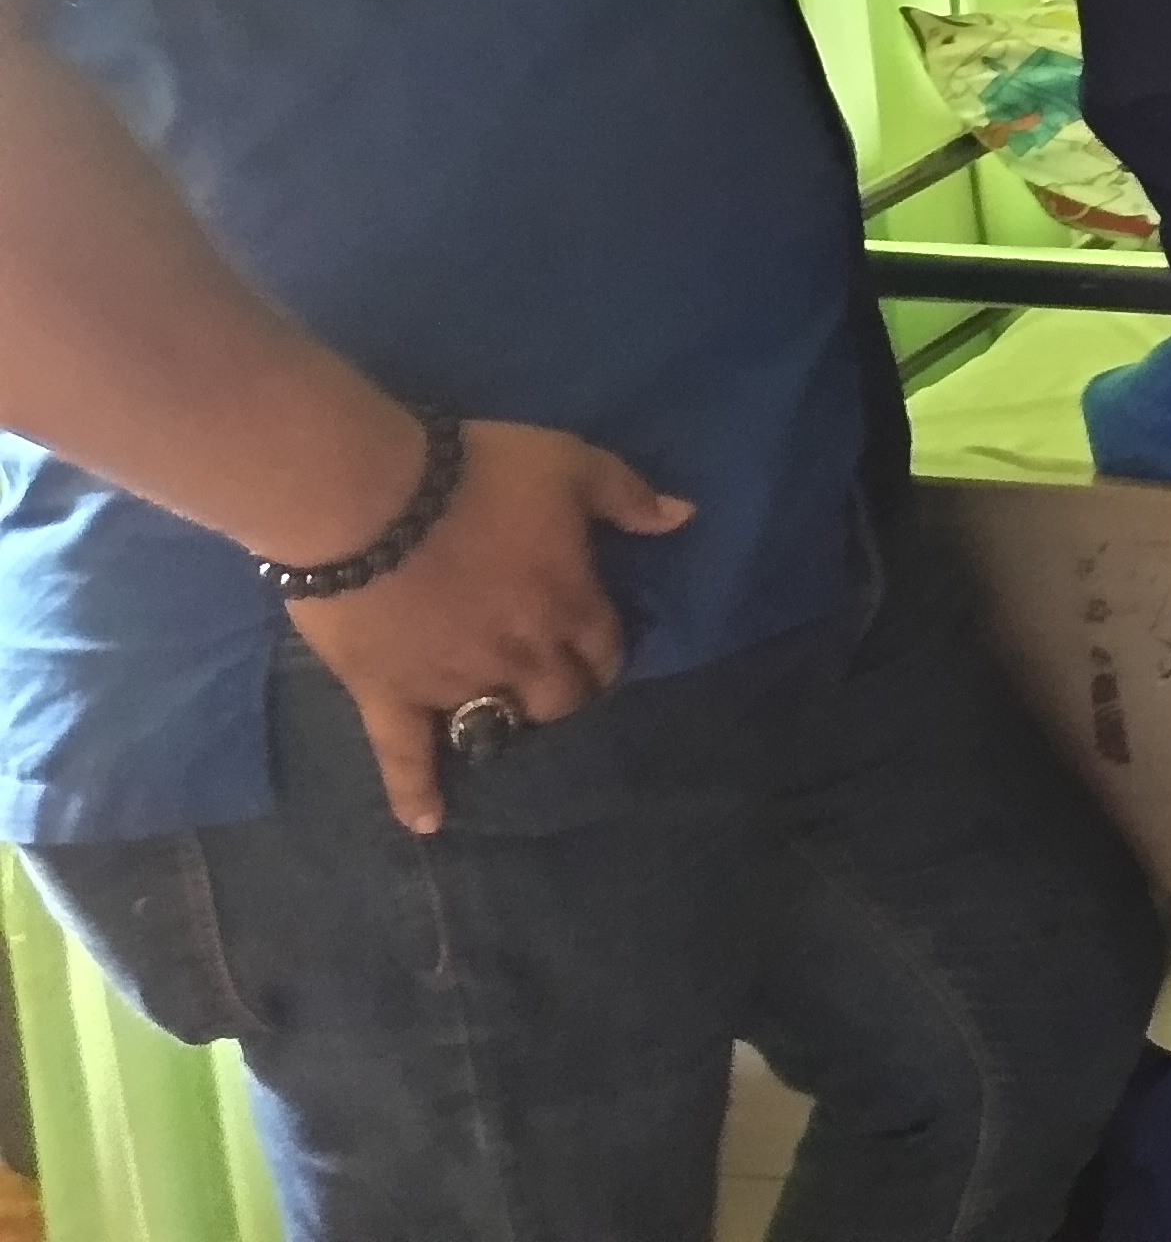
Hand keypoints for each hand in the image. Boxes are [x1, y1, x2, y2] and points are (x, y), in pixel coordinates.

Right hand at [285, 422, 691, 833]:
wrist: (370, 497)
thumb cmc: (479, 474)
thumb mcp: (571, 463)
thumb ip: (629, 495)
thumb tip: (683, 518)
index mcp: (570, 606)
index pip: (606, 651)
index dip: (605, 652)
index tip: (598, 649)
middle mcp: (521, 657)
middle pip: (561, 698)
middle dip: (566, 692)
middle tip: (554, 680)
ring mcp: (455, 683)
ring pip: (499, 725)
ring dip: (509, 723)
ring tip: (507, 719)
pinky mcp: (389, 695)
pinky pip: (404, 756)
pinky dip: (415, 793)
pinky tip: (428, 824)